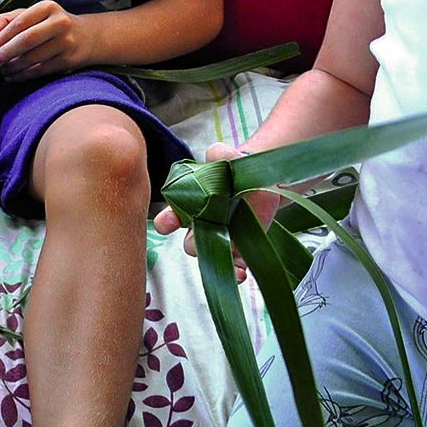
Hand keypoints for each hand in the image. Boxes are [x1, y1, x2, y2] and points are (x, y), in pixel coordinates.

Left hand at [0, 0, 83, 80]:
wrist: (86, 37)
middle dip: (6, 52)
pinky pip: (41, 70)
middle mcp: (60, 23)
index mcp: (48, 7)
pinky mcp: (68, 60)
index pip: (21, 21)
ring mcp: (66, 43)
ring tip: (1, 70)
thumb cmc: (50, 24)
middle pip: (27, 40)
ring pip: (34, 58)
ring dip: (13, 67)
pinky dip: (23, 75)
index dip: (3, 36)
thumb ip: (7, 19)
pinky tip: (12, 76)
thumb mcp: (32, 15)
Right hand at [151, 141, 276, 281]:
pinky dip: (236, 271)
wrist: (261, 181)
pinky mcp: (238, 249)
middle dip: (194, 245)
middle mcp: (200, 224)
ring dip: (217, 265)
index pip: (170, 214)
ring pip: (211, 257)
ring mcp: (219, 238)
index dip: (165, 220)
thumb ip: (218, 154)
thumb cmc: (234, 169)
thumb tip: (216, 154)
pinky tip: (242, 273)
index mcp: (189, 202)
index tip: (165, 223)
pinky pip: (233, 265)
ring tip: (232, 269)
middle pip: (190, 242)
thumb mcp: (226, 157)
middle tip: (199, 245)